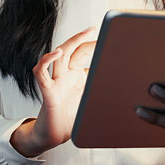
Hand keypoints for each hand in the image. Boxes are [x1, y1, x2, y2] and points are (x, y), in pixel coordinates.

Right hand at [10, 27, 95, 156]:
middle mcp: (64, 75)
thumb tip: (122, 83)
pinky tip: (56, 53)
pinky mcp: (47, 91)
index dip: (92, 45)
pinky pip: (41, 73)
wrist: (55, 135)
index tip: (106, 39)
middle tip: (93, 29)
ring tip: (81, 35)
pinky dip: (46, 61)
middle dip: (82, 38)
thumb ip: (102, 90)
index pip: (82, 54)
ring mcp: (55, 81)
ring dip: (69, 43)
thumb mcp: (92, 100)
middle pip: (71, 50)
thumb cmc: (71, 118)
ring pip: (58, 56)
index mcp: (75, 75)